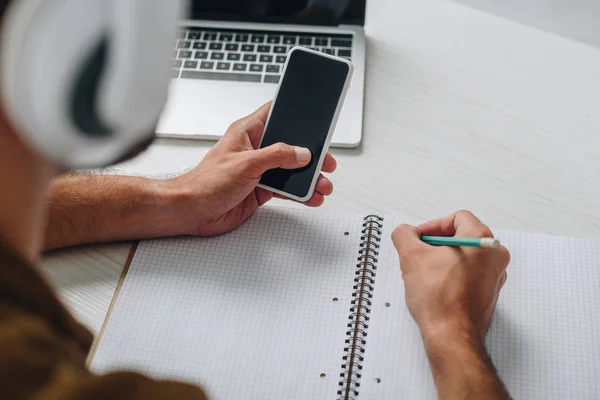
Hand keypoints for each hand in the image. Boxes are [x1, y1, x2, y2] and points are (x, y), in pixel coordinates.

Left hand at [167, 102, 336, 236]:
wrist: (192, 212)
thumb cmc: (205, 183)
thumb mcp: (246, 163)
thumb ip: (277, 156)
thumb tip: (301, 153)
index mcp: (248, 132)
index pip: (276, 113)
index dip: (295, 111)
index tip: (315, 113)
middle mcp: (255, 149)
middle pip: (290, 145)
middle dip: (311, 153)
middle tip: (326, 160)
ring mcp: (259, 170)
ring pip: (292, 169)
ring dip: (309, 177)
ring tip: (323, 184)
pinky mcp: (261, 189)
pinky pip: (287, 188)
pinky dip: (300, 193)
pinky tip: (311, 197)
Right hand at [391, 211, 509, 344]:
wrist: (451, 336)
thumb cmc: (438, 297)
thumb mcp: (411, 256)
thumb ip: (405, 235)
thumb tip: (406, 232)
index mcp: (482, 239)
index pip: (457, 218)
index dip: (433, 225)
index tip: (419, 238)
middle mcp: (495, 255)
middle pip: (461, 236)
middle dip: (436, 244)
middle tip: (419, 255)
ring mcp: (495, 276)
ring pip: (464, 256)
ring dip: (442, 260)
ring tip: (424, 273)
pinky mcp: (490, 293)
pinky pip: (469, 274)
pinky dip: (451, 275)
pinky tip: (435, 288)